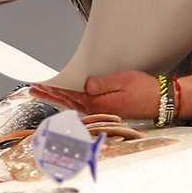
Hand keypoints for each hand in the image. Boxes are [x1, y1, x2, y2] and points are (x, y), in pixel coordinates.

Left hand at [30, 71, 158, 119]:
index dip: (52, 86)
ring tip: (38, 91)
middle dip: (47, 92)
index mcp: (96, 102)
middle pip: (64, 99)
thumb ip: (103, 83)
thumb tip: (86, 85)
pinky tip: (60, 98)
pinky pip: (78, 105)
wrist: (159, 102)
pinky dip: (65, 100)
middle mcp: (93, 109)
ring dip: (53, 97)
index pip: (68, 93)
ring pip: (69, 103)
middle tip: (32, 85)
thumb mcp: (124, 80)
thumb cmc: (144, 90)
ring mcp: (96, 111)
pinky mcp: (101, 110)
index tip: (39, 81)